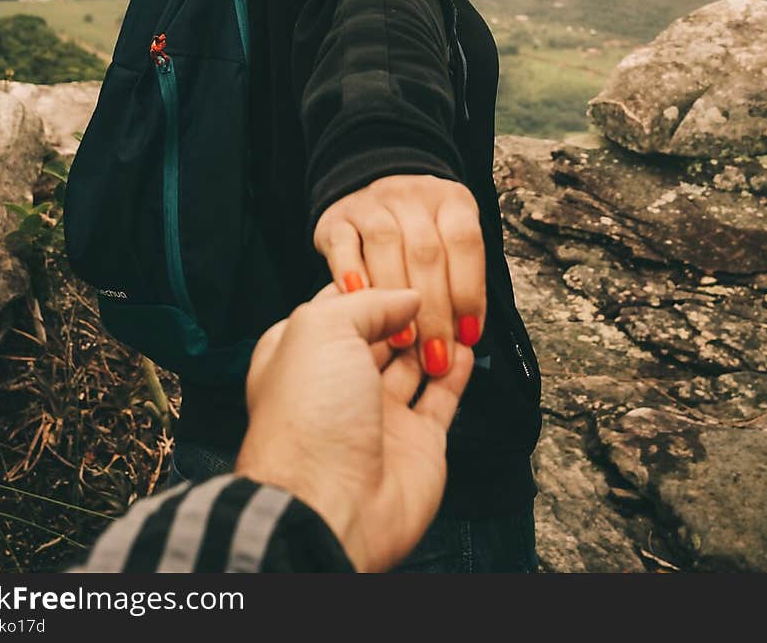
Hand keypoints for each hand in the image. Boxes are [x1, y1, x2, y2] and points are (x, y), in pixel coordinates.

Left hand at [236, 285, 472, 571]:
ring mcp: (377, 415)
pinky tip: (465, 348)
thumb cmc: (307, 420)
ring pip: (413, 364)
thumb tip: (404, 295)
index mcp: (301, 355)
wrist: (329, 504)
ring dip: (433, 338)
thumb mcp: (322, 330)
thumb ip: (366, 302)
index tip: (399, 263)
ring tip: (452, 312)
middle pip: (379, 335)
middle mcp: (338, 384)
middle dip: (405, 312)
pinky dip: (456, 372)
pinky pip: (441, 399)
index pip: (339, 308)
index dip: (370, 287)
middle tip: (433, 287)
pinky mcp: (416, 443)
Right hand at [313, 174, 485, 375]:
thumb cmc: (418, 238)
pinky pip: (342, 244)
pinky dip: (350, 273)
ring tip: (402, 341)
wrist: (370, 196)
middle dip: (433, 310)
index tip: (467, 335)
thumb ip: (458, 283)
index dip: (469, 290)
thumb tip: (465, 337)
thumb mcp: (450, 246)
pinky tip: (359, 303)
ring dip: (395, 295)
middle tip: (436, 355)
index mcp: (451, 201)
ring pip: (386, 243)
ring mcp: (371, 204)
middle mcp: (412, 197)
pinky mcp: (335, 219)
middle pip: (425, 251)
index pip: (464, 242)